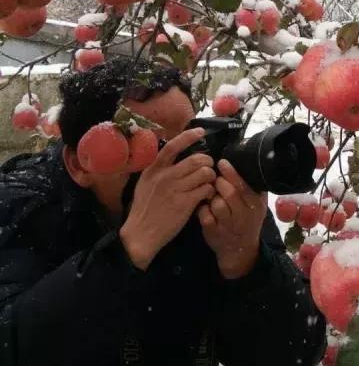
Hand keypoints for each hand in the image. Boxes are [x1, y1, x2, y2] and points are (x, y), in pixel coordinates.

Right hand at [119, 128, 215, 270]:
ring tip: (208, 183)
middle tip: (209, 168)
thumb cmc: (144, 209)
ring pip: (204, 173)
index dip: (188, 136)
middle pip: (196, 159)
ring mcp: (175, 190)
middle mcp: (165, 177)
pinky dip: (210, 191)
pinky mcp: (185, 204)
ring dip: (211, 176)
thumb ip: (159, 170)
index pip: (172, 146)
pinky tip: (206, 196)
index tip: (200, 132)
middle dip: (208, 161)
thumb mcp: (145, 184)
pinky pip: (206, 189)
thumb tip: (176, 157)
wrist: (141, 233)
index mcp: (154, 170)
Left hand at [198, 159, 266, 278]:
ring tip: (211, 193)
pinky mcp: (213, 232)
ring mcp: (227, 225)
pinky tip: (205, 206)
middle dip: (219, 181)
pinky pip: (204, 214)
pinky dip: (202, 208)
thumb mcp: (258, 205)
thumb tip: (247, 162)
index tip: (221, 162)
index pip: (243, 186)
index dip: (231, 172)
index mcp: (255, 205)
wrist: (240, 250)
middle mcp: (243, 216)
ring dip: (211, 195)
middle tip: (214, 177)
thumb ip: (254, 186)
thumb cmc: (248, 220)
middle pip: (229, 193)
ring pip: (216, 203)